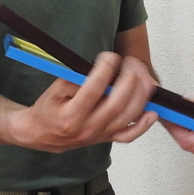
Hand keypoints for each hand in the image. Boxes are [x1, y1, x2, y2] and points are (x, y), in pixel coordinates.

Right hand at [13, 51, 157, 150]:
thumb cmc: (49, 109)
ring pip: (128, 116)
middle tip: (129, 62)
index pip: (94, 89)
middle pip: (117, 103)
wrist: (42, 134)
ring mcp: (100, 136)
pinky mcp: (107, 138)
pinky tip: (152, 110)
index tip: (109, 56)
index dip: (105, 69)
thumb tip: (105, 69)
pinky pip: (130, 135)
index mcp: (71, 116)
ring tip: (141, 75)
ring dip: (140, 93)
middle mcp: (88, 129)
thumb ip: (78, 79)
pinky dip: (144, 124)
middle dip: (128, 78)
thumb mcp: (56, 89)